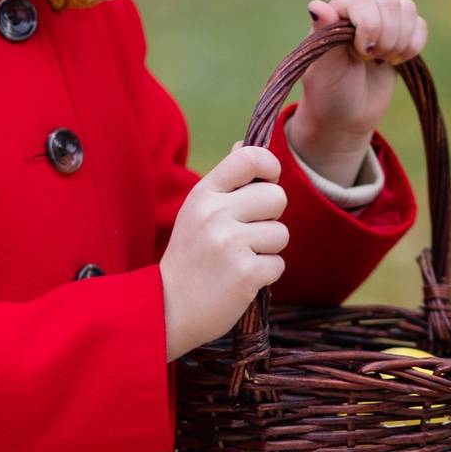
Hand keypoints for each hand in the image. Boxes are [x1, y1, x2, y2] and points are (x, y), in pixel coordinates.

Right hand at [161, 145, 289, 358]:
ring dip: (268, 249)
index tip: (266, 184)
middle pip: (277, 196)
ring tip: (241, 258)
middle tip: (248, 233)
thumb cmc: (190, 256)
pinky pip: (278, 264)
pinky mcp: (245, 274)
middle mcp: (215, 214)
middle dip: (271, 217)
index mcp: (204, 194)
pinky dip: (265, 273)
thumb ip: (226, 180)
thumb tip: (246, 143)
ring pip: (282, 233)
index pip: (250, 158)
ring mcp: (230, 244)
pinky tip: (242, 278)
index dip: (270, 168)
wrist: (168, 308)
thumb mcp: (197, 210)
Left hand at [288, 0, 425, 186]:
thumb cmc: (328, 94)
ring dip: (400, 41)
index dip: (369, 24)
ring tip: (380, 61)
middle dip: (386, 37)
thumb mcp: (322, 69)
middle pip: (390, 2)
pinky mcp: (401, 36)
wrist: (346, 118)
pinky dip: (413, 47)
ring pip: (408, 9)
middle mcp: (360, 10)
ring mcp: (382, 21)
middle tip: (369, 60)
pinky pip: (421, 26)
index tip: (361, 52)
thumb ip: (323, 35)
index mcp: (336, 12)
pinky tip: (394, 62)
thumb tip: (315, 5)